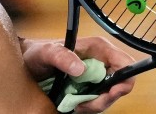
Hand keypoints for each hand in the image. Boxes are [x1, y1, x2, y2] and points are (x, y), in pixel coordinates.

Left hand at [19, 35, 134, 113]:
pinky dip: (89, 107)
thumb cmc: (38, 52)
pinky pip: (99, 102)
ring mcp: (97, 76)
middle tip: (85, 104)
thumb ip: (61, 56)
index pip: (126, 63)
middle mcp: (102, 61)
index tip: (110, 93)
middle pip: (121, 85)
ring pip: (110, 97)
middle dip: (106, 98)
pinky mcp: (91, 88)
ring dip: (95, 105)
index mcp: (98, 48)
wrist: (29, 63)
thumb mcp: (45, 52)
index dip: (125, 80)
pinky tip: (75, 104)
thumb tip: (80, 69)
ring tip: (76, 104)